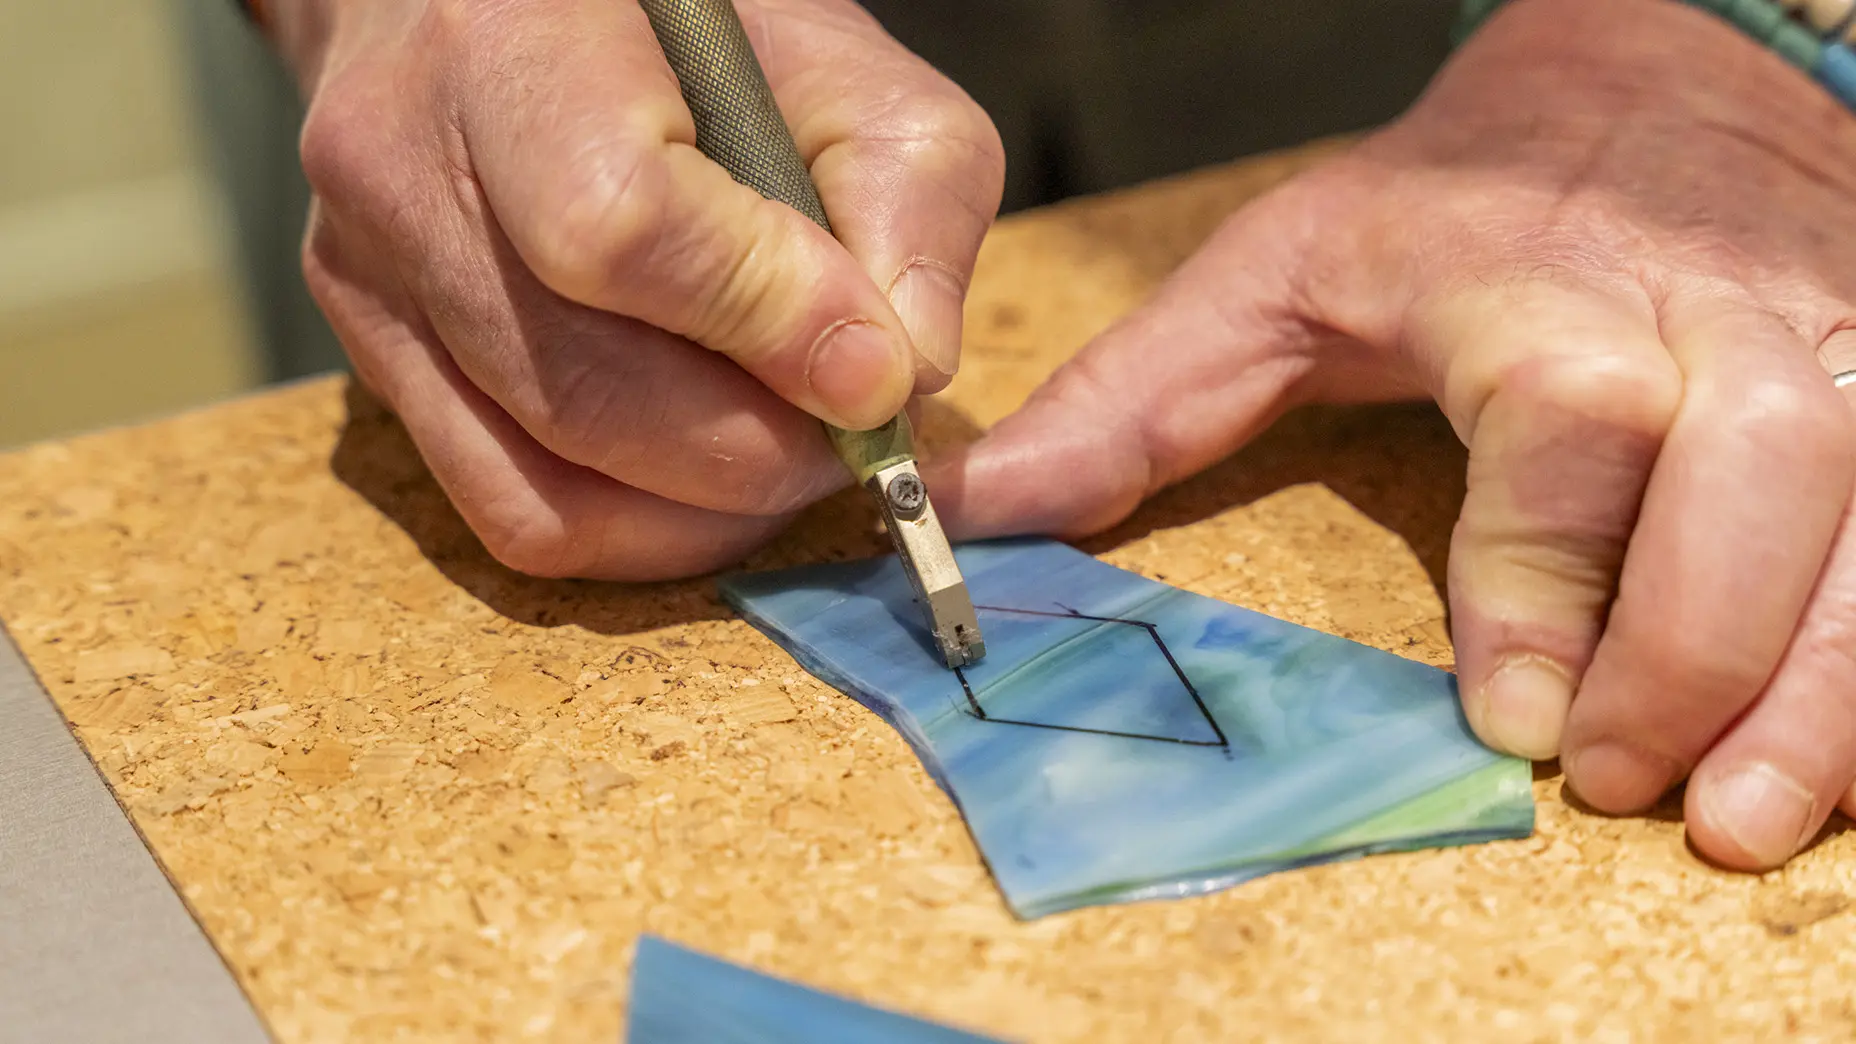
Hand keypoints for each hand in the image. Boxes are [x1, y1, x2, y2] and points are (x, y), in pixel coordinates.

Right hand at [266, 0, 1001, 579]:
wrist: (502, 18)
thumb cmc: (686, 34)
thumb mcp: (840, 68)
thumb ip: (903, 201)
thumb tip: (899, 378)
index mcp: (510, 47)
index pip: (615, 229)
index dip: (765, 323)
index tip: (872, 370)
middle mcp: (402, 168)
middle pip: (588, 394)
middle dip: (762, 449)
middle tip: (854, 436)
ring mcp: (372, 283)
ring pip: (550, 487)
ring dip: (712, 509)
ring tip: (791, 456)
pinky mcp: (378, 369)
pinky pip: (516, 518)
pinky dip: (643, 536)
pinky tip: (710, 489)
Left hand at [933, 0, 1855, 869]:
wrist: (1662, 77)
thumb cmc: (1460, 199)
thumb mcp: (1278, 272)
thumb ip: (1138, 397)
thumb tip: (982, 514)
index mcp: (1528, 283)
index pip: (1569, 422)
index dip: (1551, 573)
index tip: (1518, 714)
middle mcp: (1699, 311)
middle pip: (1750, 469)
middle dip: (1696, 644)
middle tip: (1626, 783)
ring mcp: (1825, 343)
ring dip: (1824, 680)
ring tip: (1748, 818)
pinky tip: (1833, 756)